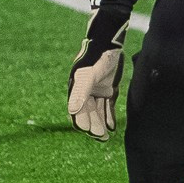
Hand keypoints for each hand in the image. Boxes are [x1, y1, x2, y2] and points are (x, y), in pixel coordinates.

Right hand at [67, 9, 127, 139]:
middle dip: (93, 126)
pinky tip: (112, 127)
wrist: (109, 44)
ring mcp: (96, 91)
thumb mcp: (88, 76)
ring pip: (97, 112)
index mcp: (76, 89)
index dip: (83, 123)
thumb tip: (71, 112)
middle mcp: (84, 92)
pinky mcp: (107, 89)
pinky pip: (106, 107)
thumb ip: (80, 94)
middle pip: (87, 114)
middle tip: (101, 138)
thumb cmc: (96, 58)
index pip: (77, 112)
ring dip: (100, 124)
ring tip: (106, 137)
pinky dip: (108, 116)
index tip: (91, 132)